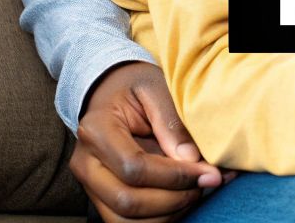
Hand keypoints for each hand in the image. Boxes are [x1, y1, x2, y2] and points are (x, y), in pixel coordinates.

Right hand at [72, 61, 228, 222]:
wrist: (110, 91)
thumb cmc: (134, 86)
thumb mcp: (156, 88)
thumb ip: (172, 122)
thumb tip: (191, 159)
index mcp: (96, 130)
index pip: (135, 168)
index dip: (175, 176)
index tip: (208, 171)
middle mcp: (86, 163)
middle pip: (128, 202)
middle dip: (175, 199)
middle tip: (208, 182)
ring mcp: (90, 185)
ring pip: (125, 221)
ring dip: (169, 213)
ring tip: (197, 190)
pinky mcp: (100, 198)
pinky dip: (160, 218)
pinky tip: (183, 197)